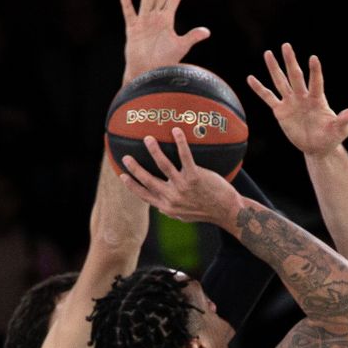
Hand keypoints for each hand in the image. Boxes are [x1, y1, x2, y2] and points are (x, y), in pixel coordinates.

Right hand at [120, 127, 240, 224]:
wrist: (226, 211)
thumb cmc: (206, 211)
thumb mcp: (184, 215)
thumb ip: (171, 209)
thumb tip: (160, 207)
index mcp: (167, 207)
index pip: (144, 195)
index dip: (132, 186)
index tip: (122, 176)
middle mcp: (172, 198)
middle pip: (149, 180)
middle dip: (135, 168)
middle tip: (126, 157)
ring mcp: (183, 187)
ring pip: (164, 166)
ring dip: (154, 151)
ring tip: (148, 139)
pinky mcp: (195, 177)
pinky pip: (185, 156)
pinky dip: (180, 142)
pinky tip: (176, 131)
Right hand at [121, 0, 209, 81]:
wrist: (150, 73)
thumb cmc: (164, 61)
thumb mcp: (181, 46)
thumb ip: (192, 36)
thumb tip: (207, 31)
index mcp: (167, 20)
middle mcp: (155, 17)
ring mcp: (144, 22)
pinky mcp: (133, 29)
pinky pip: (129, 14)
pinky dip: (126, 4)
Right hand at [247, 44, 347, 157]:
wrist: (317, 147)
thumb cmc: (330, 136)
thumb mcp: (339, 130)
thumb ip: (343, 120)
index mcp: (317, 99)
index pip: (316, 82)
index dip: (315, 71)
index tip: (313, 58)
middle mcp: (303, 97)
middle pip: (295, 76)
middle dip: (290, 61)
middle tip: (286, 45)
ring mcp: (291, 102)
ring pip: (281, 82)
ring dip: (274, 68)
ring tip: (268, 53)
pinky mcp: (280, 111)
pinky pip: (268, 98)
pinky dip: (259, 89)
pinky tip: (251, 78)